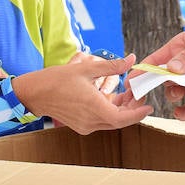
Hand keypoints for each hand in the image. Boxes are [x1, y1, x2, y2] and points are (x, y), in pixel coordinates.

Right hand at [12, 53, 151, 133]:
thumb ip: (111, 66)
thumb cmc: (57, 80)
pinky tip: (113, 97)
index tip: (149, 106)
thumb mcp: (86, 68)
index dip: (138, 113)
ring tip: (128, 93)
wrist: (35, 93)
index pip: (122, 118)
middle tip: (138, 93)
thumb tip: (130, 59)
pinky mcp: (82, 126)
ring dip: (122, 109)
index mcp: (93, 107)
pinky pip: (102, 121)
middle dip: (132, 108)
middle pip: (119, 120)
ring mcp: (86, 126)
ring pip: (112, 121)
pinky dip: (110, 111)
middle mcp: (91, 121)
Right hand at [140, 23, 184, 119]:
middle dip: (153, 87)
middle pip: (163, 79)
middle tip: (143, 96)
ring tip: (179, 93)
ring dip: (173, 95)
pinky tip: (182, 114)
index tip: (131, 81)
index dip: (143, 71)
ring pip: (176, 92)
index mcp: (181, 48)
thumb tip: (171, 69)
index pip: (156, 60)